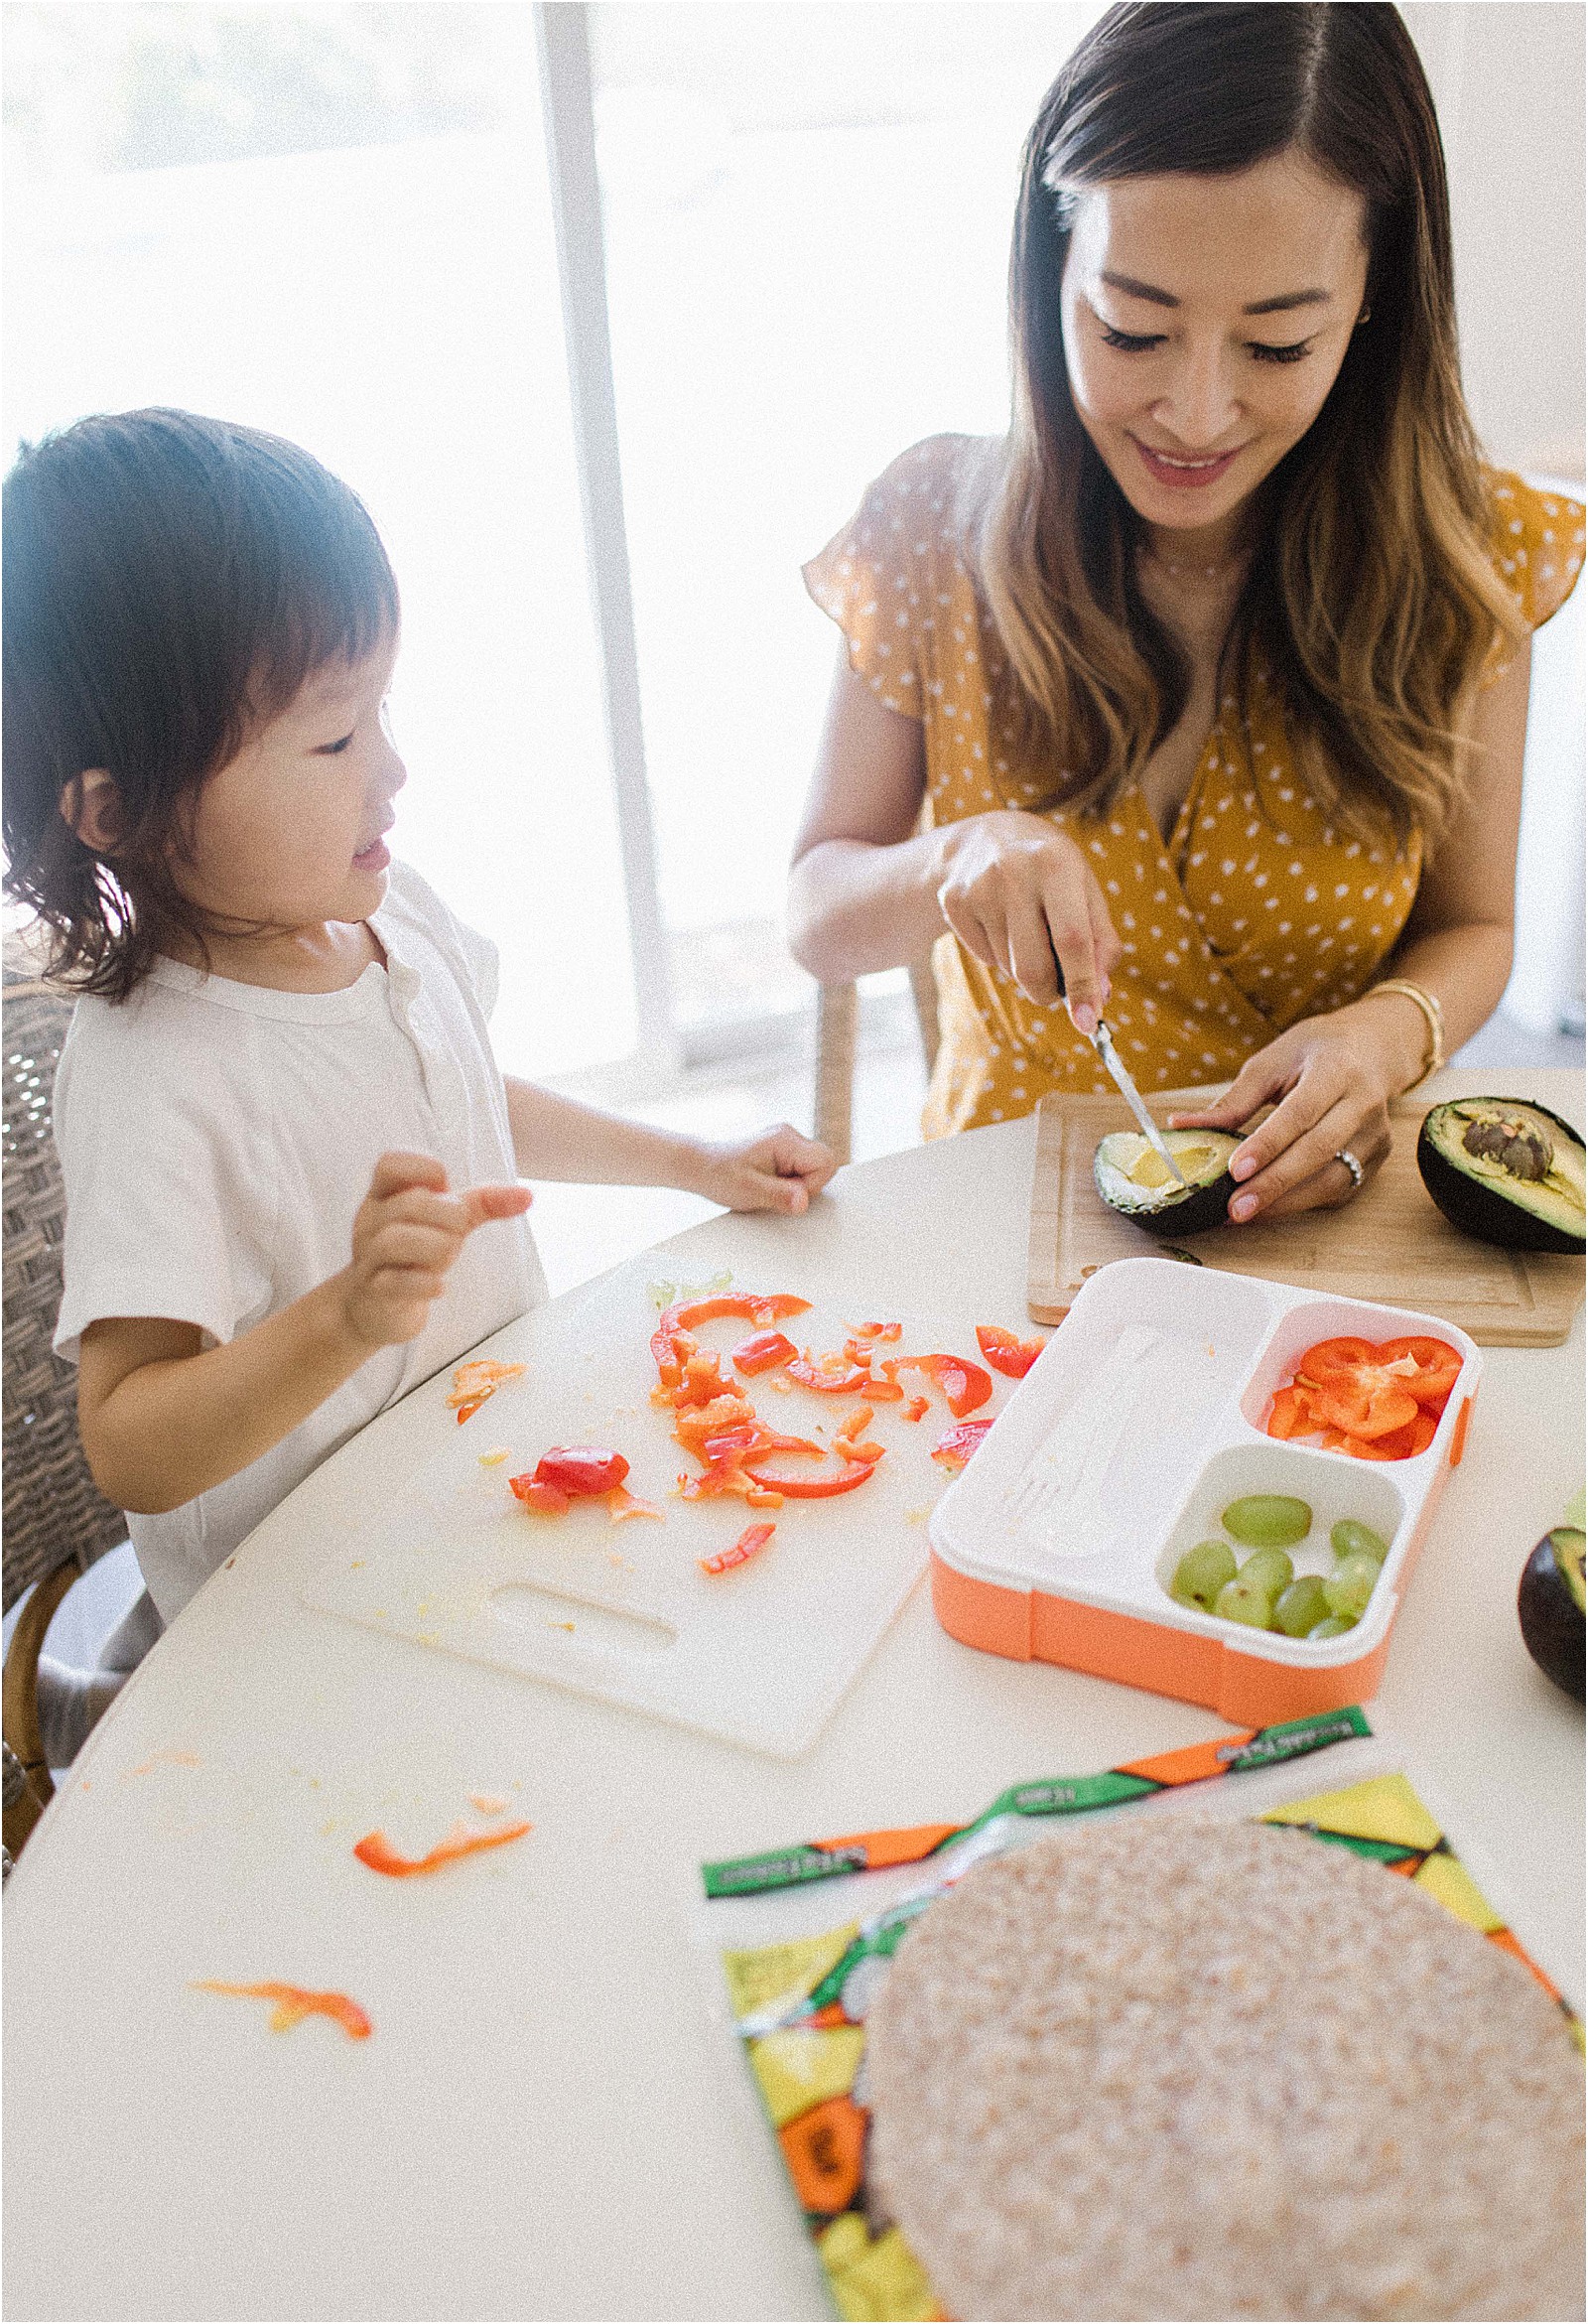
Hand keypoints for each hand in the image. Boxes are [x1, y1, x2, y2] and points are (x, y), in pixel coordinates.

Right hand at [338, 1151, 531, 1348]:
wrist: (374, 1308)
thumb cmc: (413, 1255)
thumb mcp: (445, 1224)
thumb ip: (481, 1205)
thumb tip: (527, 1195)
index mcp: (383, 1196)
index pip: (390, 1163)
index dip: (425, 1169)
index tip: (446, 1189)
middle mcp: (369, 1222)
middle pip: (409, 1204)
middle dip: (448, 1216)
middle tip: (460, 1230)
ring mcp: (368, 1258)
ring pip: (395, 1241)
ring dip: (437, 1246)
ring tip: (450, 1256)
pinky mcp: (375, 1292)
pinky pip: (395, 1283)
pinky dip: (425, 1283)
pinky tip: (442, 1287)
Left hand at [690, 1124, 836, 1215]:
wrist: (697, 1165)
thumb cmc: (719, 1174)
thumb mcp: (749, 1190)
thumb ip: (780, 1196)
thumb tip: (804, 1202)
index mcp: (786, 1140)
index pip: (826, 1162)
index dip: (812, 1185)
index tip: (787, 1191)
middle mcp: (789, 1135)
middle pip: (822, 1164)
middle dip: (804, 1185)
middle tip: (775, 1190)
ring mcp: (785, 1142)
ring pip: (811, 1168)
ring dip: (794, 1183)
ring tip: (767, 1186)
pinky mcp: (780, 1150)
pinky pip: (799, 1168)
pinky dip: (787, 1180)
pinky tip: (767, 1183)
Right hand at [931, 810, 1121, 1031]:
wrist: (985, 838)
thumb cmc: (1051, 870)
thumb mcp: (1086, 890)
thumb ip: (1101, 941)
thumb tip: (1099, 996)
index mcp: (1056, 864)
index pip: (1072, 940)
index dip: (1082, 985)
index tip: (1088, 1022)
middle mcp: (1013, 872)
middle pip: (1032, 966)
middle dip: (1048, 991)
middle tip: (1055, 989)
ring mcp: (978, 888)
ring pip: (1008, 968)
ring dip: (1025, 969)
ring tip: (1028, 934)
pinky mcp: (953, 902)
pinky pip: (984, 958)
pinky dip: (999, 956)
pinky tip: (1001, 924)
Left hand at [1166, 1001, 1421, 1222]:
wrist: (1374, 1047)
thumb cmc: (1315, 1051)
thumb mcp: (1272, 1061)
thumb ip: (1233, 1099)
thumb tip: (1181, 1125)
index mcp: (1337, 1069)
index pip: (1300, 1112)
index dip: (1268, 1144)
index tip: (1235, 1170)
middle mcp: (1363, 1103)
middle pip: (1319, 1150)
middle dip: (1274, 1184)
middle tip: (1234, 1208)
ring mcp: (1375, 1134)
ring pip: (1333, 1179)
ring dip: (1286, 1202)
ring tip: (1244, 1214)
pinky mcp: (1376, 1158)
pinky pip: (1338, 1189)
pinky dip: (1301, 1203)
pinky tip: (1270, 1207)